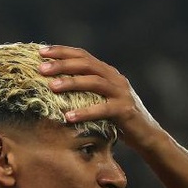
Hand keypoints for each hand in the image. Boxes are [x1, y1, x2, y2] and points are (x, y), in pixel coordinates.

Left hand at [38, 45, 164, 151]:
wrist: (146, 135)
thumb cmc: (117, 120)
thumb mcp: (100, 101)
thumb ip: (85, 92)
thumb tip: (53, 87)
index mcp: (107, 72)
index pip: (83, 56)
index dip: (62, 52)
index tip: (41, 52)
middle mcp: (115, 78)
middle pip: (86, 64)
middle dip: (62, 64)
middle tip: (41, 68)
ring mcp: (122, 93)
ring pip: (94, 82)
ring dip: (71, 82)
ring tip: (51, 87)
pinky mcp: (125, 110)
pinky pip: (103, 109)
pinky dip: (85, 112)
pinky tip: (68, 117)